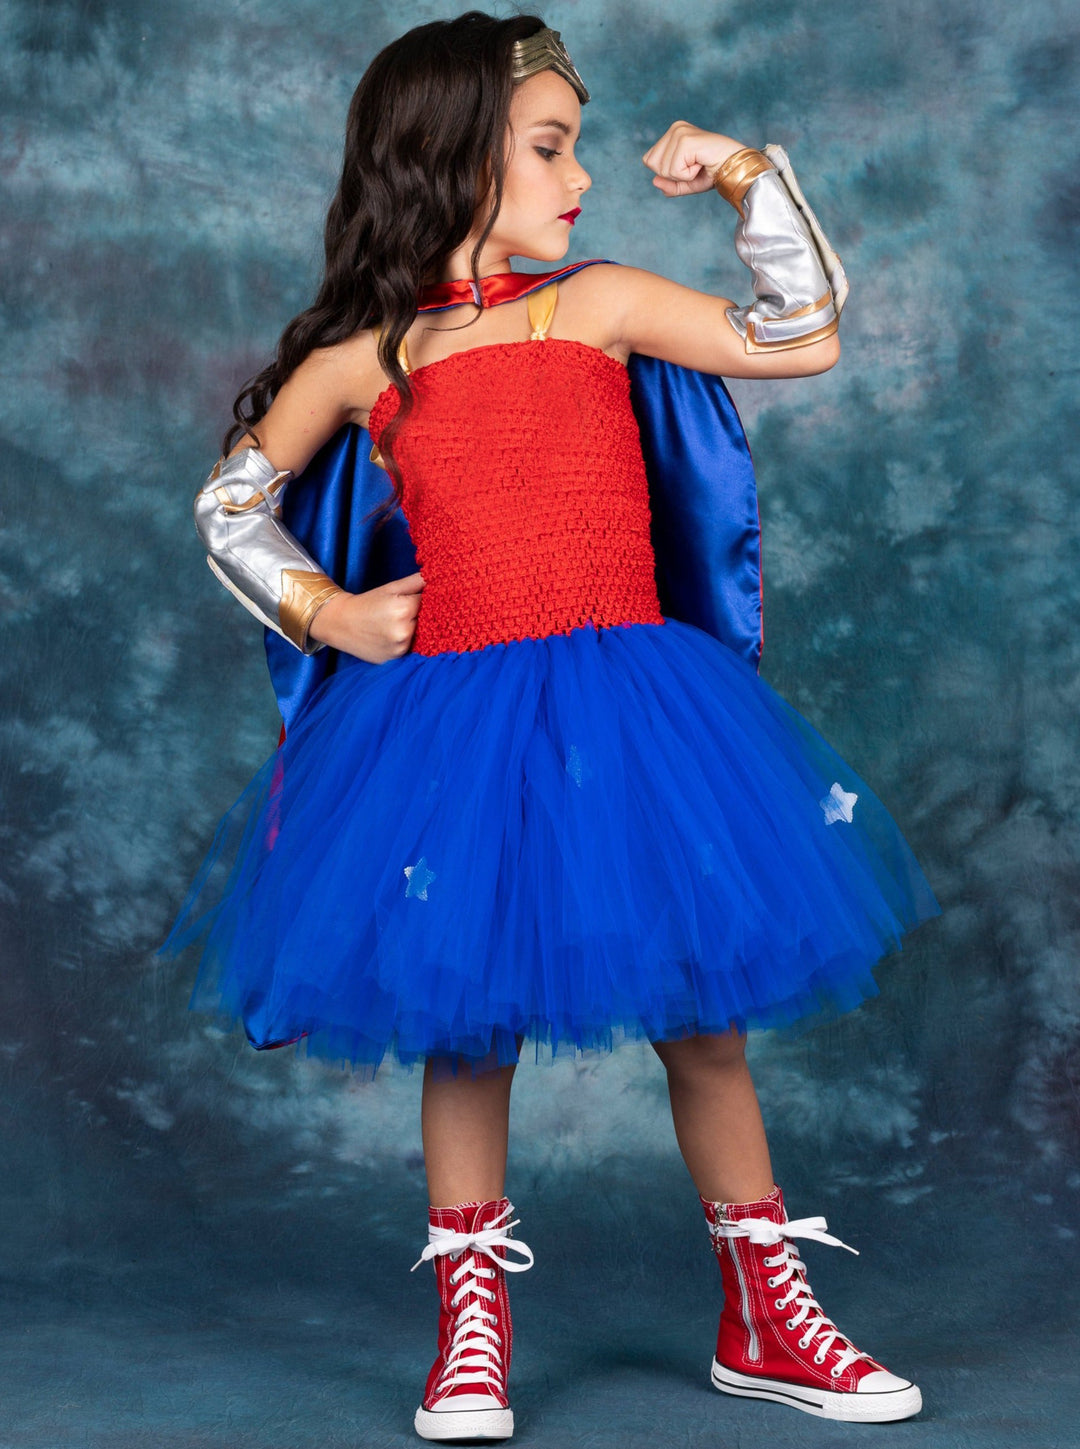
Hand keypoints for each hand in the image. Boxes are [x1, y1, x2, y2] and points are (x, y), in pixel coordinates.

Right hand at [308, 571, 425, 661]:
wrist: (341, 623)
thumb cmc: (367, 603)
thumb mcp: (391, 587)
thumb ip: (416, 581)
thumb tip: (439, 576)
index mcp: (404, 608)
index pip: (429, 602)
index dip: (423, 600)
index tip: (414, 599)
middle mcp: (404, 630)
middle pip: (427, 620)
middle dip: (420, 615)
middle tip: (402, 612)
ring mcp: (400, 647)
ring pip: (419, 635)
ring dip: (414, 630)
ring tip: (395, 623)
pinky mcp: (395, 659)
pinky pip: (409, 648)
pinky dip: (405, 642)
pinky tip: (393, 635)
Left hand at [642, 123, 747, 196]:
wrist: (735, 167)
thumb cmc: (713, 172)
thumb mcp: (687, 183)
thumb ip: (669, 185)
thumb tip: (654, 181)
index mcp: (672, 133)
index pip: (649, 160)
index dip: (667, 173)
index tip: (688, 166)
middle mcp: (675, 128)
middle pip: (651, 164)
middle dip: (672, 175)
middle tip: (694, 166)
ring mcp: (679, 132)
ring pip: (662, 169)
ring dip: (682, 175)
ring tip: (699, 164)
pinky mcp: (686, 140)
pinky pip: (674, 171)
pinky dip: (688, 175)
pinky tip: (701, 164)